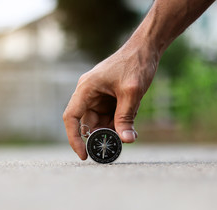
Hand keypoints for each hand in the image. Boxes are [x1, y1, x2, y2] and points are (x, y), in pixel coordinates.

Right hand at [63, 39, 159, 159]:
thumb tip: (126, 140)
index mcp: (86, 89)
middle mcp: (88, 94)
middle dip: (101, 136)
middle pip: (88, 123)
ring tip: (128, 132)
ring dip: (113, 130)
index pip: (71, 117)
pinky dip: (119, 123)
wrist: (146, 48)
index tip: (84, 155)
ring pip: (100, 122)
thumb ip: (126, 117)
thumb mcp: (131, 93)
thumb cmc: (135, 64)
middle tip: (115, 148)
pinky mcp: (108, 99)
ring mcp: (98, 96)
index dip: (74, 138)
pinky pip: (110, 117)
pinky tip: (131, 125)